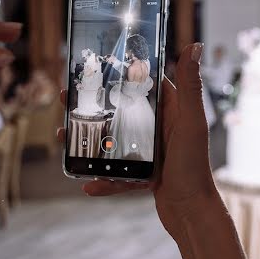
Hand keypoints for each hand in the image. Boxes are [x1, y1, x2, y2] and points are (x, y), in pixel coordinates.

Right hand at [58, 43, 221, 237]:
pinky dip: (103, 179)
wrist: (192, 213)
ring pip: (111, 141)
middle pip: (119, 110)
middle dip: (92, 106)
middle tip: (66, 99)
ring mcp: (149, 152)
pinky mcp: (143, 174)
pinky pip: (117, 173)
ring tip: (64, 138)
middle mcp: (159, 129)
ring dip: (87, 141)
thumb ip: (190, 86)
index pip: (143, 83)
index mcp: (171, 111)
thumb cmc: (195, 167)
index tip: (94, 65)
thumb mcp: (191, 123)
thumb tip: (195, 46)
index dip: (119, 72)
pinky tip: (88, 185)